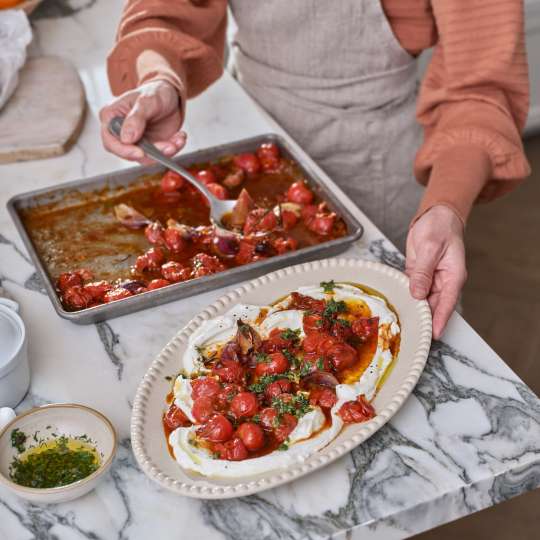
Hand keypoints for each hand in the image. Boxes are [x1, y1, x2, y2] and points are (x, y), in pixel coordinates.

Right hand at [99, 80, 185, 163]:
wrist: (172, 95)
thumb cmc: (155, 92)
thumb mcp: (147, 100)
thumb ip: (136, 118)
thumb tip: (126, 138)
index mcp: (112, 117)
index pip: (110, 141)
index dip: (123, 150)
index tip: (140, 152)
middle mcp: (121, 132)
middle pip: (129, 153)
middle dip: (152, 153)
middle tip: (170, 146)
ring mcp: (136, 142)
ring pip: (147, 158)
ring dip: (165, 152)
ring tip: (178, 140)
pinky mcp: (150, 147)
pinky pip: (160, 156)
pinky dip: (172, 149)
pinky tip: (179, 138)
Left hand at [405, 205, 466, 338]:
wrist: (435, 216)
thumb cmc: (440, 228)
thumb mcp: (430, 248)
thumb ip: (423, 272)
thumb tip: (418, 293)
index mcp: (453, 276)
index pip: (447, 303)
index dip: (441, 320)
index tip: (434, 334)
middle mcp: (443, 281)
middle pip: (434, 305)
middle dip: (425, 319)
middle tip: (412, 333)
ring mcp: (430, 279)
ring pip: (422, 300)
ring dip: (413, 309)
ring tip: (402, 325)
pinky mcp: (418, 275)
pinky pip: (412, 290)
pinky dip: (405, 296)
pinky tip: (395, 306)